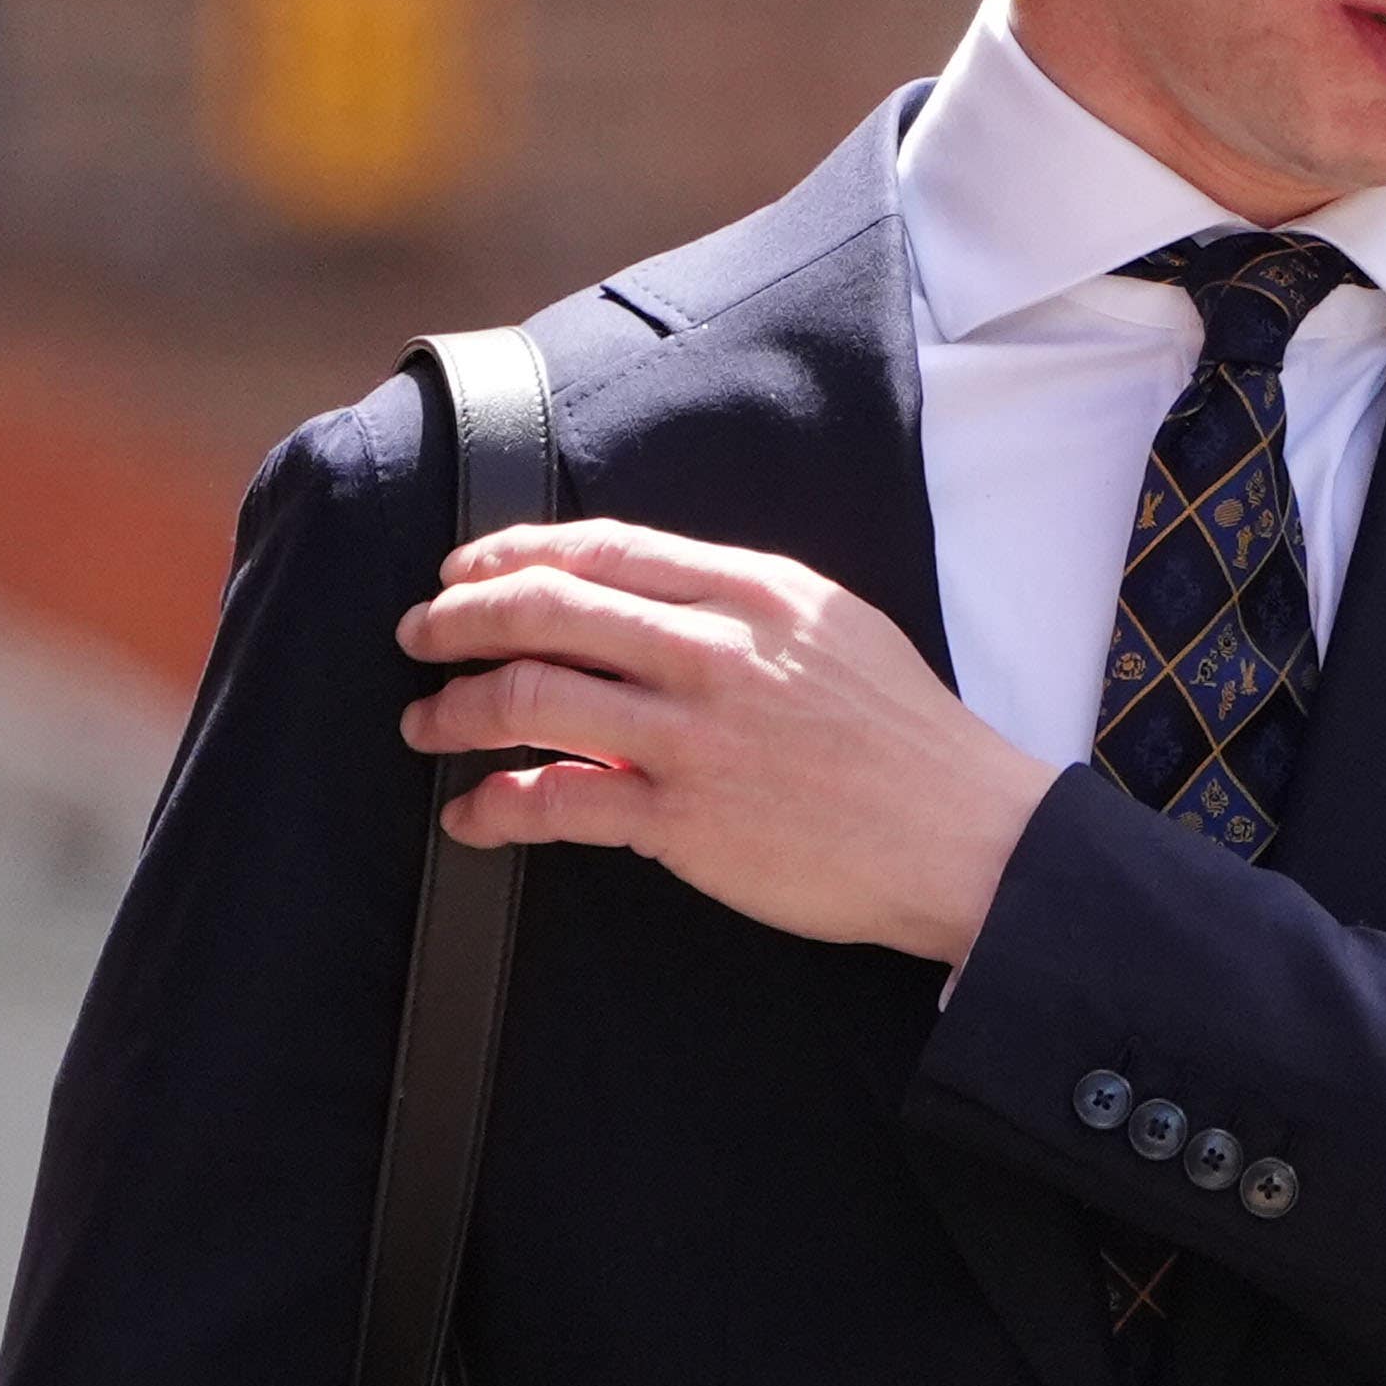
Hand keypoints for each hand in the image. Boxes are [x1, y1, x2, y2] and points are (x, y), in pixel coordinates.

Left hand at [395, 519, 1056, 966]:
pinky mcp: (685, 821)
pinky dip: (495, 806)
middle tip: (419, 635)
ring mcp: (696, 736)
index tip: (466, 569)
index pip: (604, 549)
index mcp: (756, 590)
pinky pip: (556, 802)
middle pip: (547, 608)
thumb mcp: (833, 629)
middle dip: (459, 617)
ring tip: (426, 722)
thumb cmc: (906, 738)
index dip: (515, 553)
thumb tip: (642, 603)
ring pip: (531, 697)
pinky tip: (473, 814)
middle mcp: (717, 649)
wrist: (966, 836)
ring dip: (456, 708)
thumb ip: (741, 606)